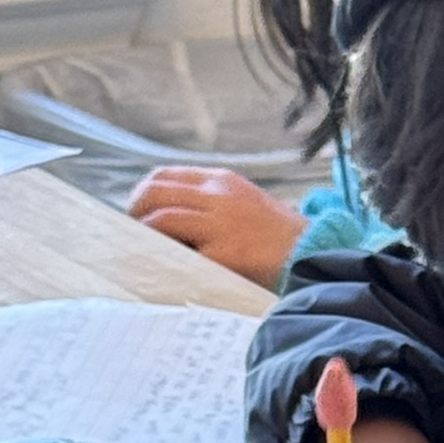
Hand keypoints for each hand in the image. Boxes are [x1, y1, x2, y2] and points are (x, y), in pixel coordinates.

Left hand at [126, 166, 307, 287]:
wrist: (314, 256)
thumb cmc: (282, 239)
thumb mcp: (248, 205)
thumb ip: (213, 205)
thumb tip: (172, 217)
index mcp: (223, 181)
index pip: (165, 176)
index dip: (143, 194)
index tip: (136, 213)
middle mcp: (218, 196)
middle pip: (155, 190)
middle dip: (134, 211)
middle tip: (129, 232)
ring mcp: (220, 223)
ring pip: (161, 216)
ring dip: (142, 233)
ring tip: (140, 250)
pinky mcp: (224, 252)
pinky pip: (180, 249)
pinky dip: (162, 255)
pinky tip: (160, 266)